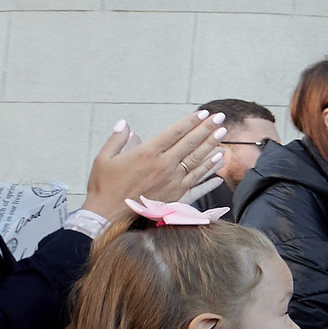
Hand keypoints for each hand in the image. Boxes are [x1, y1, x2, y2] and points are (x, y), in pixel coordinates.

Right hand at [84, 110, 224, 218]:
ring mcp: (173, 182)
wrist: (107, 215)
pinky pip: (198, 185)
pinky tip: (220, 169)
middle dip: (207, 129)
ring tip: (223, 137)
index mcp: (147, 153)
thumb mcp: (104, 158)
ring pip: (198, 162)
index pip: (175, 132)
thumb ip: (117, 139)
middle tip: (221, 118)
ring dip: (212, 148)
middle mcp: (164, 166)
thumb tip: (125, 123)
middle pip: (191, 144)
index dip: (191, 121)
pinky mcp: (176, 197)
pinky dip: (210, 177)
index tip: (203, 113)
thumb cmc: (104, 186)